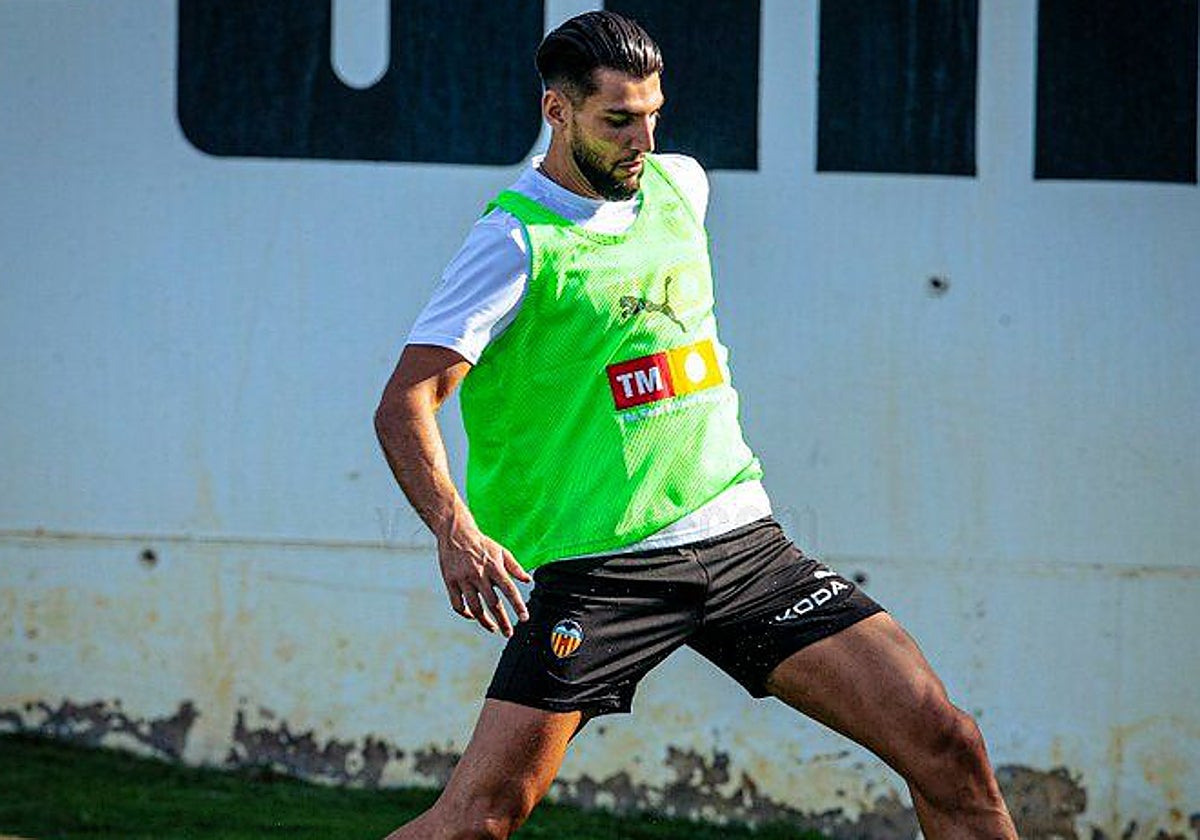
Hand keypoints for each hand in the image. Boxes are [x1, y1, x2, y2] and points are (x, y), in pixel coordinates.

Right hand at [437, 518, 530, 636]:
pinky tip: (472, 616)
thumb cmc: (481, 543)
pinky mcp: (451, 582)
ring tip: (493, 628)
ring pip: (475, 608)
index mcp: (494, 567)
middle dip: (503, 621)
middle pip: (493, 604)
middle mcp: (479, 575)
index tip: (524, 618)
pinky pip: (458, 604)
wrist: (455, 533)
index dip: (518, 605)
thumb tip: (528, 580)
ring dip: (485, 621)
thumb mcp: (501, 551)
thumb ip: (515, 567)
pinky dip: (465, 613)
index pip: (509, 590)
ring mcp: (464, 579)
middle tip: (508, 633)